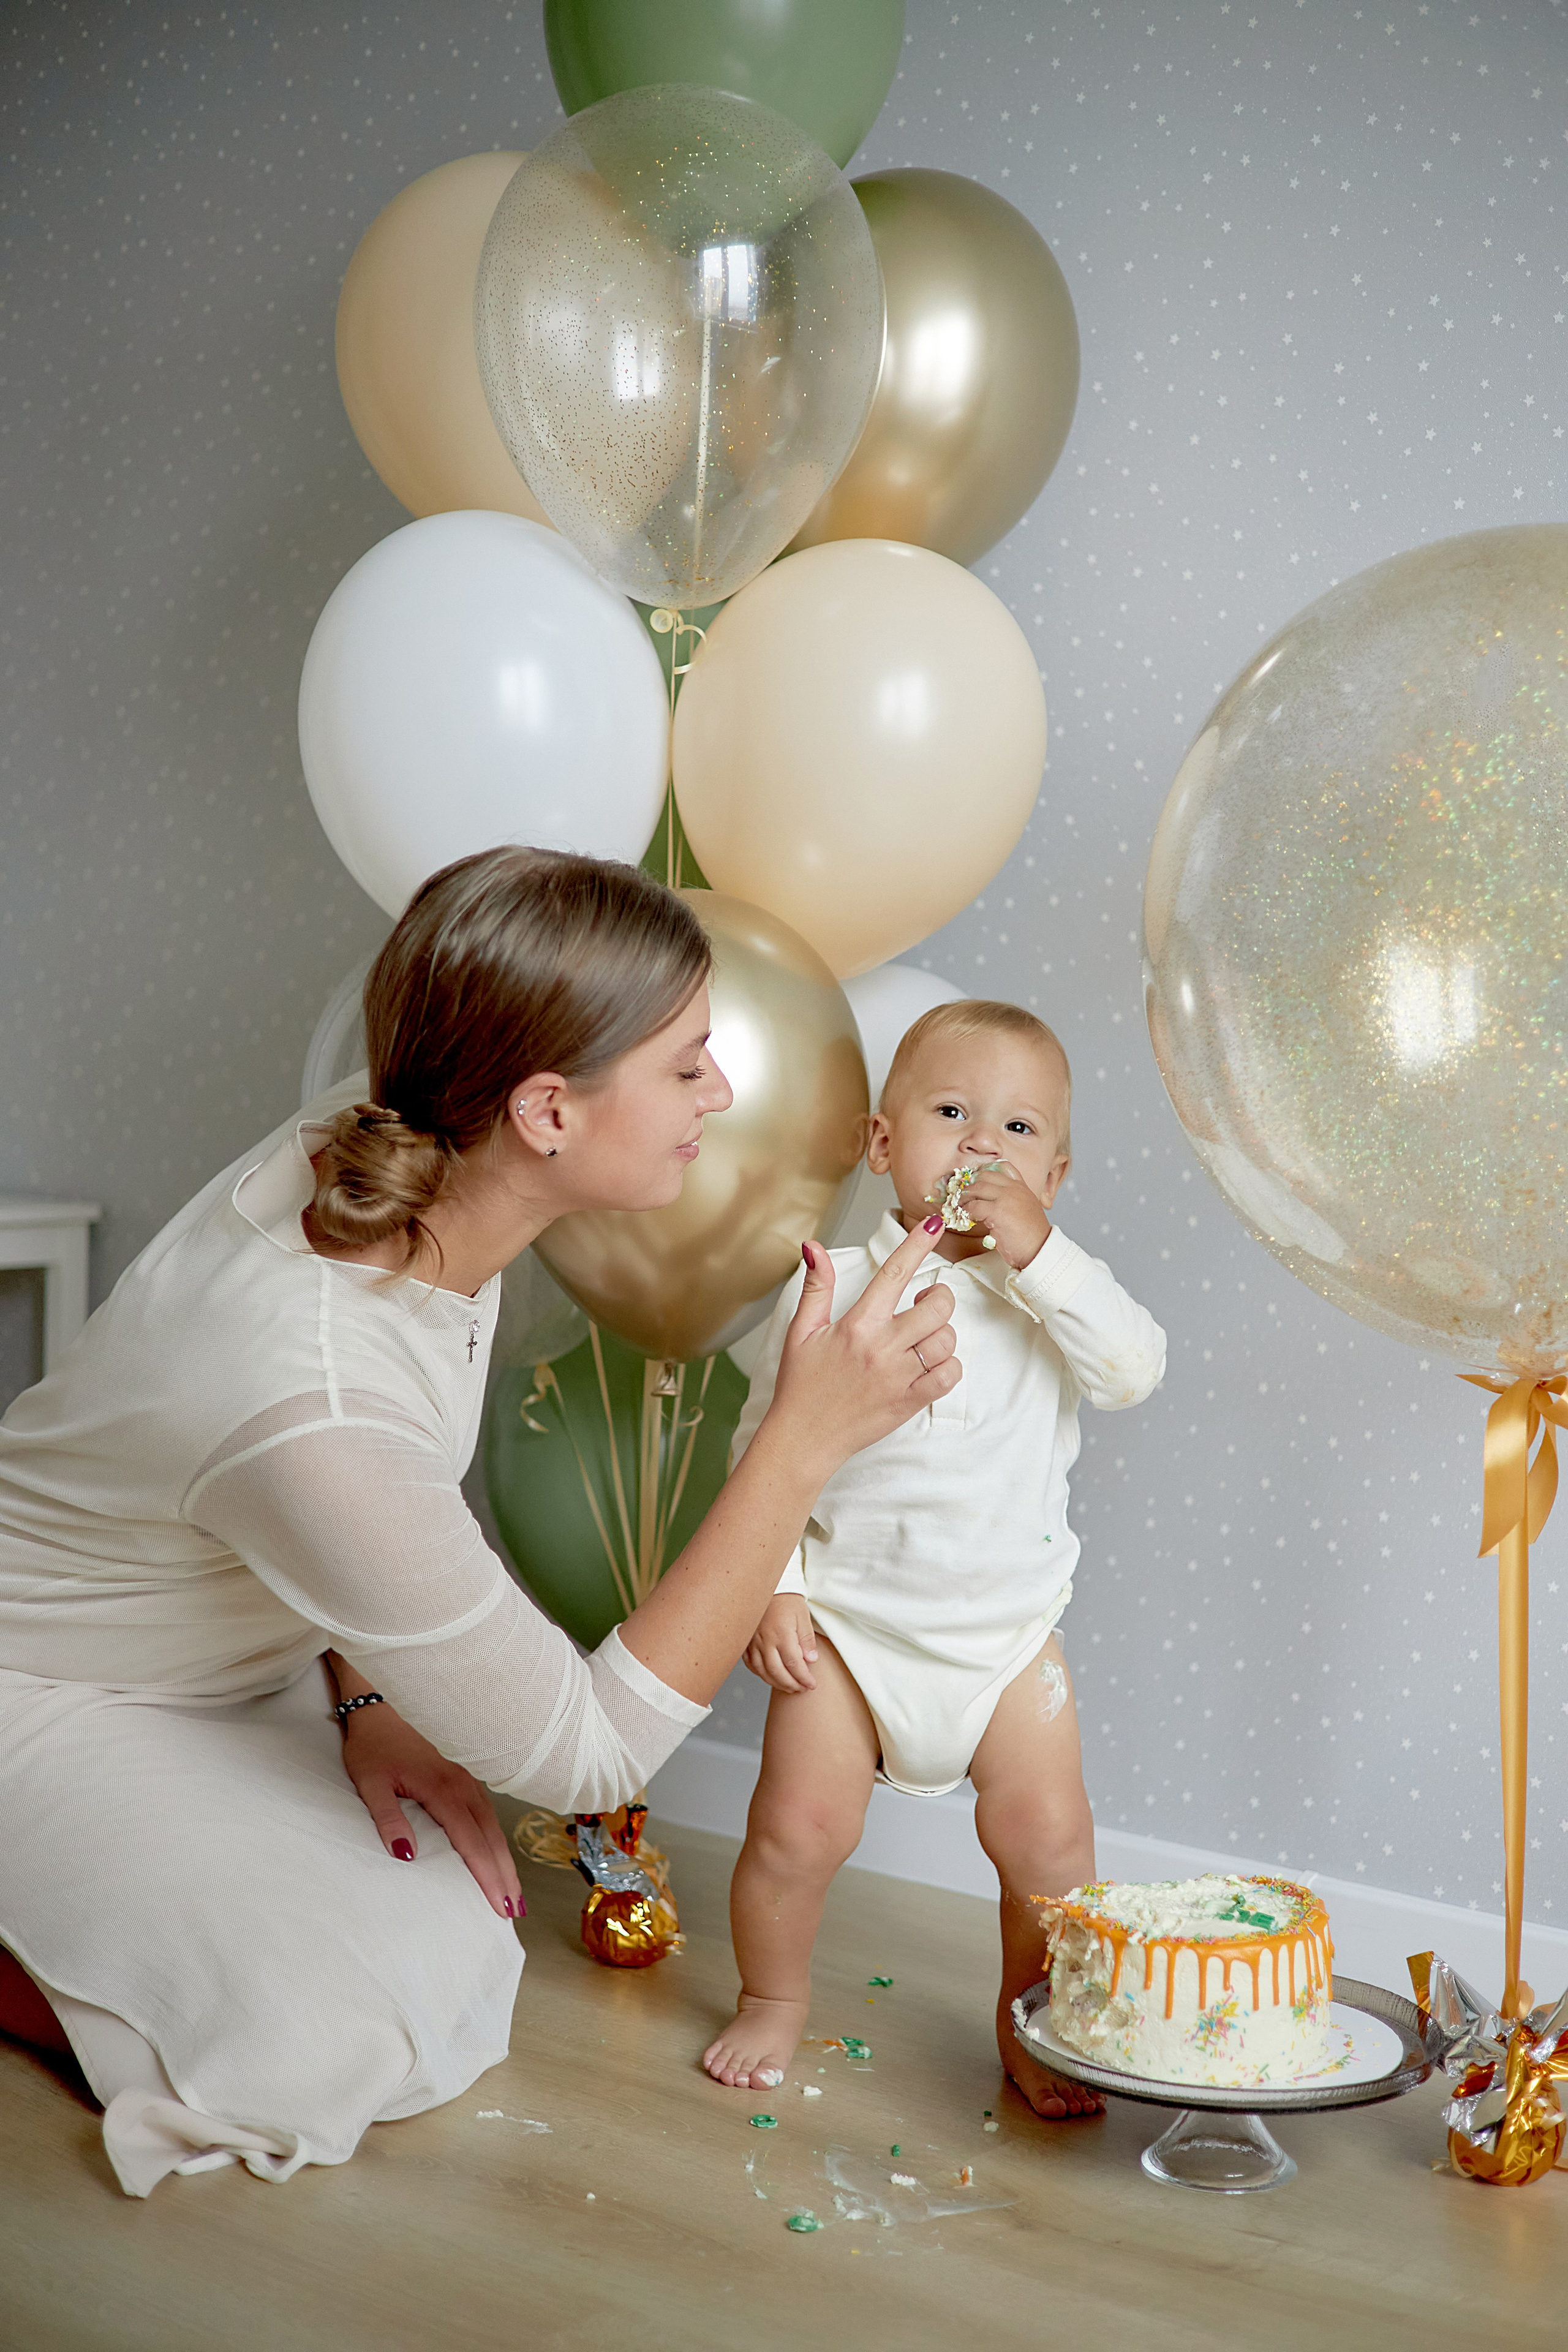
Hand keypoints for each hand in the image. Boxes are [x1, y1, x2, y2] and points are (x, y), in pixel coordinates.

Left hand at [339, 1695, 523, 1921]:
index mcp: (443, 1790)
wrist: (382, 1702)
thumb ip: (388, 1819)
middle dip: (504, 1876)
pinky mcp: (466, 1773)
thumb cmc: (374, 1745)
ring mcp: (469, 1777)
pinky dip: (496, 1839)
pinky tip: (497, 1853)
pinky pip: (488, 1813)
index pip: (472, 1843)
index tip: (499, 1906)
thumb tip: (406, 1856)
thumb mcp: (370, 1783)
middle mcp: (464, 1784)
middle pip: (491, 1838)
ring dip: (504, 1860)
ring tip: (514, 1892)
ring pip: (494, 1826)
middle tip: (514, 1912)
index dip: (487, 1877)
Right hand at [744, 1595, 818, 1692]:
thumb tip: (811, 1661)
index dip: (804, 1678)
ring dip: (777, 1683)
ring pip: (763, 1672)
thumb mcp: (803, 1617)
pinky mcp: (746, 1642)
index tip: (811, 1685)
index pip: (794, 1664)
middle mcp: (765, 1640)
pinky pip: (751, 1664)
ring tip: (789, 1687)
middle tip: (802, 1689)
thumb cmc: (787, 1601)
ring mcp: (753, 1642)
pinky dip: (761, 1674)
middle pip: (777, 1672)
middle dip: (791, 1685)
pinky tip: (770, 1676)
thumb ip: (807, 1640)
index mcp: (782, 1634)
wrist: (766, 1587)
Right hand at [765, 1220, 960, 1481]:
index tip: (933, 1222)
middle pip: (936, 1308)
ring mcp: (899, 1376)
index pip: (894, 1274)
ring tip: (922, 1338)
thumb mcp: (801, 1331)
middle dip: (939, 1299)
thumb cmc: (801, 1385)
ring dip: (941, 1334)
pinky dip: (948, 1366)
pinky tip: (929, 1364)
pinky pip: (949, 1375)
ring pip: (946, 1340)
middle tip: (925, 1303)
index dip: (916, 1244)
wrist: (804, 1438)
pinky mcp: (910, 1401)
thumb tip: (814, 1247)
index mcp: (857, 1325)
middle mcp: (882, 1348)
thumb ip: (816, 1287)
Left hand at [960, 1160, 1051, 1270]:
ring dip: (965, 1197)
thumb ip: (1012, 1201)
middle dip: (971, 1184)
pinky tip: (966, 1216)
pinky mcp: (997, 1212)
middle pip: (985, 1176)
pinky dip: (966, 1211)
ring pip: (977, 1188)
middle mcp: (1014, 1189)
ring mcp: (1006, 1198)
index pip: (1004, 1167)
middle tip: (962, 1193)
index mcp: (1022, 1187)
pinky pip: (974, 1206)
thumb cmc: (1032, 1236)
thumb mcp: (1026, 1209)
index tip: (976, 1179)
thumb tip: (990, 1203)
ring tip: (960, 1205)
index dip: (986, 1171)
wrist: (1040, 1249)